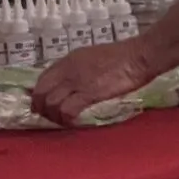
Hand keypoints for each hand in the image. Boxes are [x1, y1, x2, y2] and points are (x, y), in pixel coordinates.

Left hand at [32, 36, 167, 125]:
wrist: (140, 56)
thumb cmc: (124, 56)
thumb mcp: (94, 57)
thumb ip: (80, 68)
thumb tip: (77, 83)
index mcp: (68, 60)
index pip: (42, 80)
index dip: (38, 95)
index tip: (43, 105)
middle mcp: (67, 70)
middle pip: (41, 93)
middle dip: (42, 109)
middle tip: (51, 118)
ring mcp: (77, 82)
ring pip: (51, 104)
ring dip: (54, 117)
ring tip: (64, 122)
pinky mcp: (89, 93)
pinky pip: (67, 110)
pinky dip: (67, 119)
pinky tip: (75, 122)